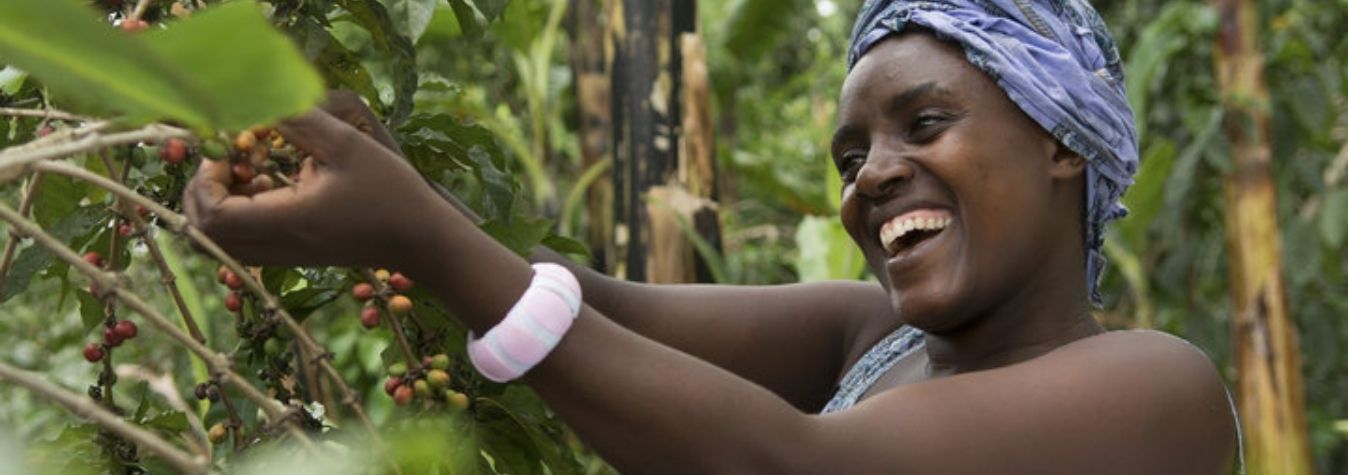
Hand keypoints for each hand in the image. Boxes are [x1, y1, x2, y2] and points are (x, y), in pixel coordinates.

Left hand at [183, 92, 446, 269]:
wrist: (420, 239)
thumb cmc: (390, 191)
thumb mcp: (346, 144)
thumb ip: (298, 121)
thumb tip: (257, 100)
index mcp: (287, 221)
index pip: (211, 215)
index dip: (205, 180)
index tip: (228, 150)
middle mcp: (277, 245)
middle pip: (204, 234)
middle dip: (204, 190)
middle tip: (229, 158)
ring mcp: (282, 255)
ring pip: (220, 240)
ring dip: (222, 202)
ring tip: (250, 171)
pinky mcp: (292, 255)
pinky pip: (243, 242)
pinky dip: (240, 214)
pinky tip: (270, 187)